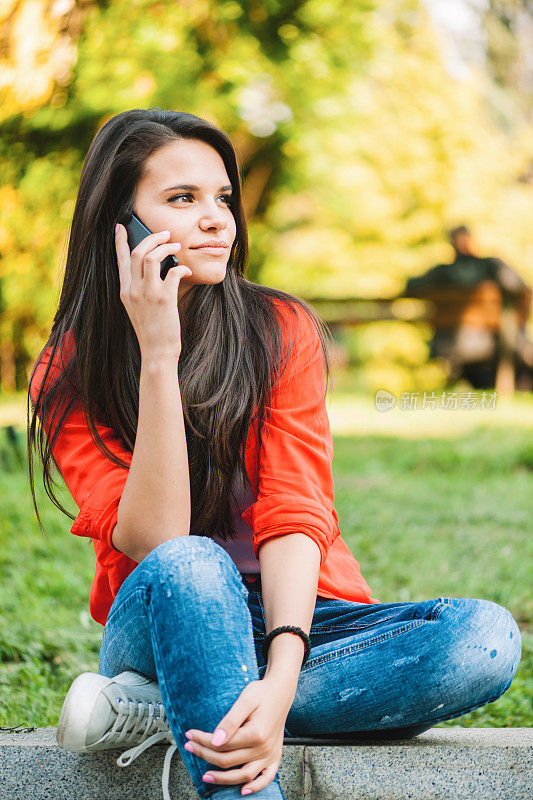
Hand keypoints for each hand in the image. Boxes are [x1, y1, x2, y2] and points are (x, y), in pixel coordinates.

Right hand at [114, 223, 191, 361]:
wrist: (157, 352)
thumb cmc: (152, 331)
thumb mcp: (138, 308)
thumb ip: (141, 289)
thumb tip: (156, 267)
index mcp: (125, 291)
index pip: (120, 260)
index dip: (121, 241)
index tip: (121, 227)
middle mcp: (133, 290)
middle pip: (136, 252)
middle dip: (152, 238)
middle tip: (165, 234)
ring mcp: (147, 294)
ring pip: (151, 257)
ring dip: (165, 248)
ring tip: (176, 246)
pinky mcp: (164, 298)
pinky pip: (172, 272)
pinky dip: (181, 268)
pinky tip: (186, 272)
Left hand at [183, 676, 294, 794]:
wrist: (281, 691)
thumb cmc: (262, 693)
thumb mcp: (245, 700)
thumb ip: (230, 721)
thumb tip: (215, 740)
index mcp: (255, 733)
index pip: (222, 745)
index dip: (203, 741)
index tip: (190, 735)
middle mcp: (264, 748)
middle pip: (228, 760)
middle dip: (205, 755)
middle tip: (190, 748)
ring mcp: (270, 754)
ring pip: (243, 775)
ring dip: (223, 779)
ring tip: (206, 776)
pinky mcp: (275, 756)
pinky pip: (266, 778)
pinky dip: (256, 787)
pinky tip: (243, 790)